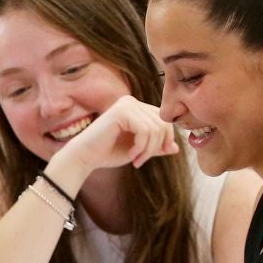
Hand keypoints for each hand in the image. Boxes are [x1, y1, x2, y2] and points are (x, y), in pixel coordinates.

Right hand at [48, 95, 179, 181]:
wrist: (85, 156)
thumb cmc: (109, 152)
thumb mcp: (139, 149)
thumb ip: (156, 146)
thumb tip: (176, 148)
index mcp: (137, 107)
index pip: (163, 121)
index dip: (164, 140)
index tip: (150, 157)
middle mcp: (132, 101)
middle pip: (162, 124)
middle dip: (156, 146)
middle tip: (141, 161)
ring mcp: (127, 104)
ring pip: (155, 129)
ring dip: (148, 150)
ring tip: (136, 160)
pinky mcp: (122, 111)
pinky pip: (145, 130)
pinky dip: (142, 147)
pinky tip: (132, 155)